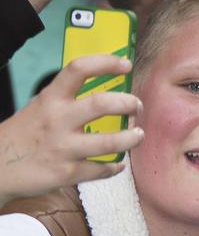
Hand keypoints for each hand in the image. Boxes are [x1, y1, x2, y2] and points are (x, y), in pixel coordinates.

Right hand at [0, 55, 142, 208]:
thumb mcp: (40, 107)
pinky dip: (114, 167)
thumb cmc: (24, 134)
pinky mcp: (67, 173)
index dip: (105, 63)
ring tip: (137, 135)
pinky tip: (117, 163)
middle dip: (128, 103)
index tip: (125, 64)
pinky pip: (101, 169)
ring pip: (110, 142)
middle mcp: (57, 120)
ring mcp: (63, 148)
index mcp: (51, 99)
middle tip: (137, 106)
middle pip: (101, 104)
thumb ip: (66, 99)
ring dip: (131, 138)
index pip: (78, 70)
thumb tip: (105, 89)